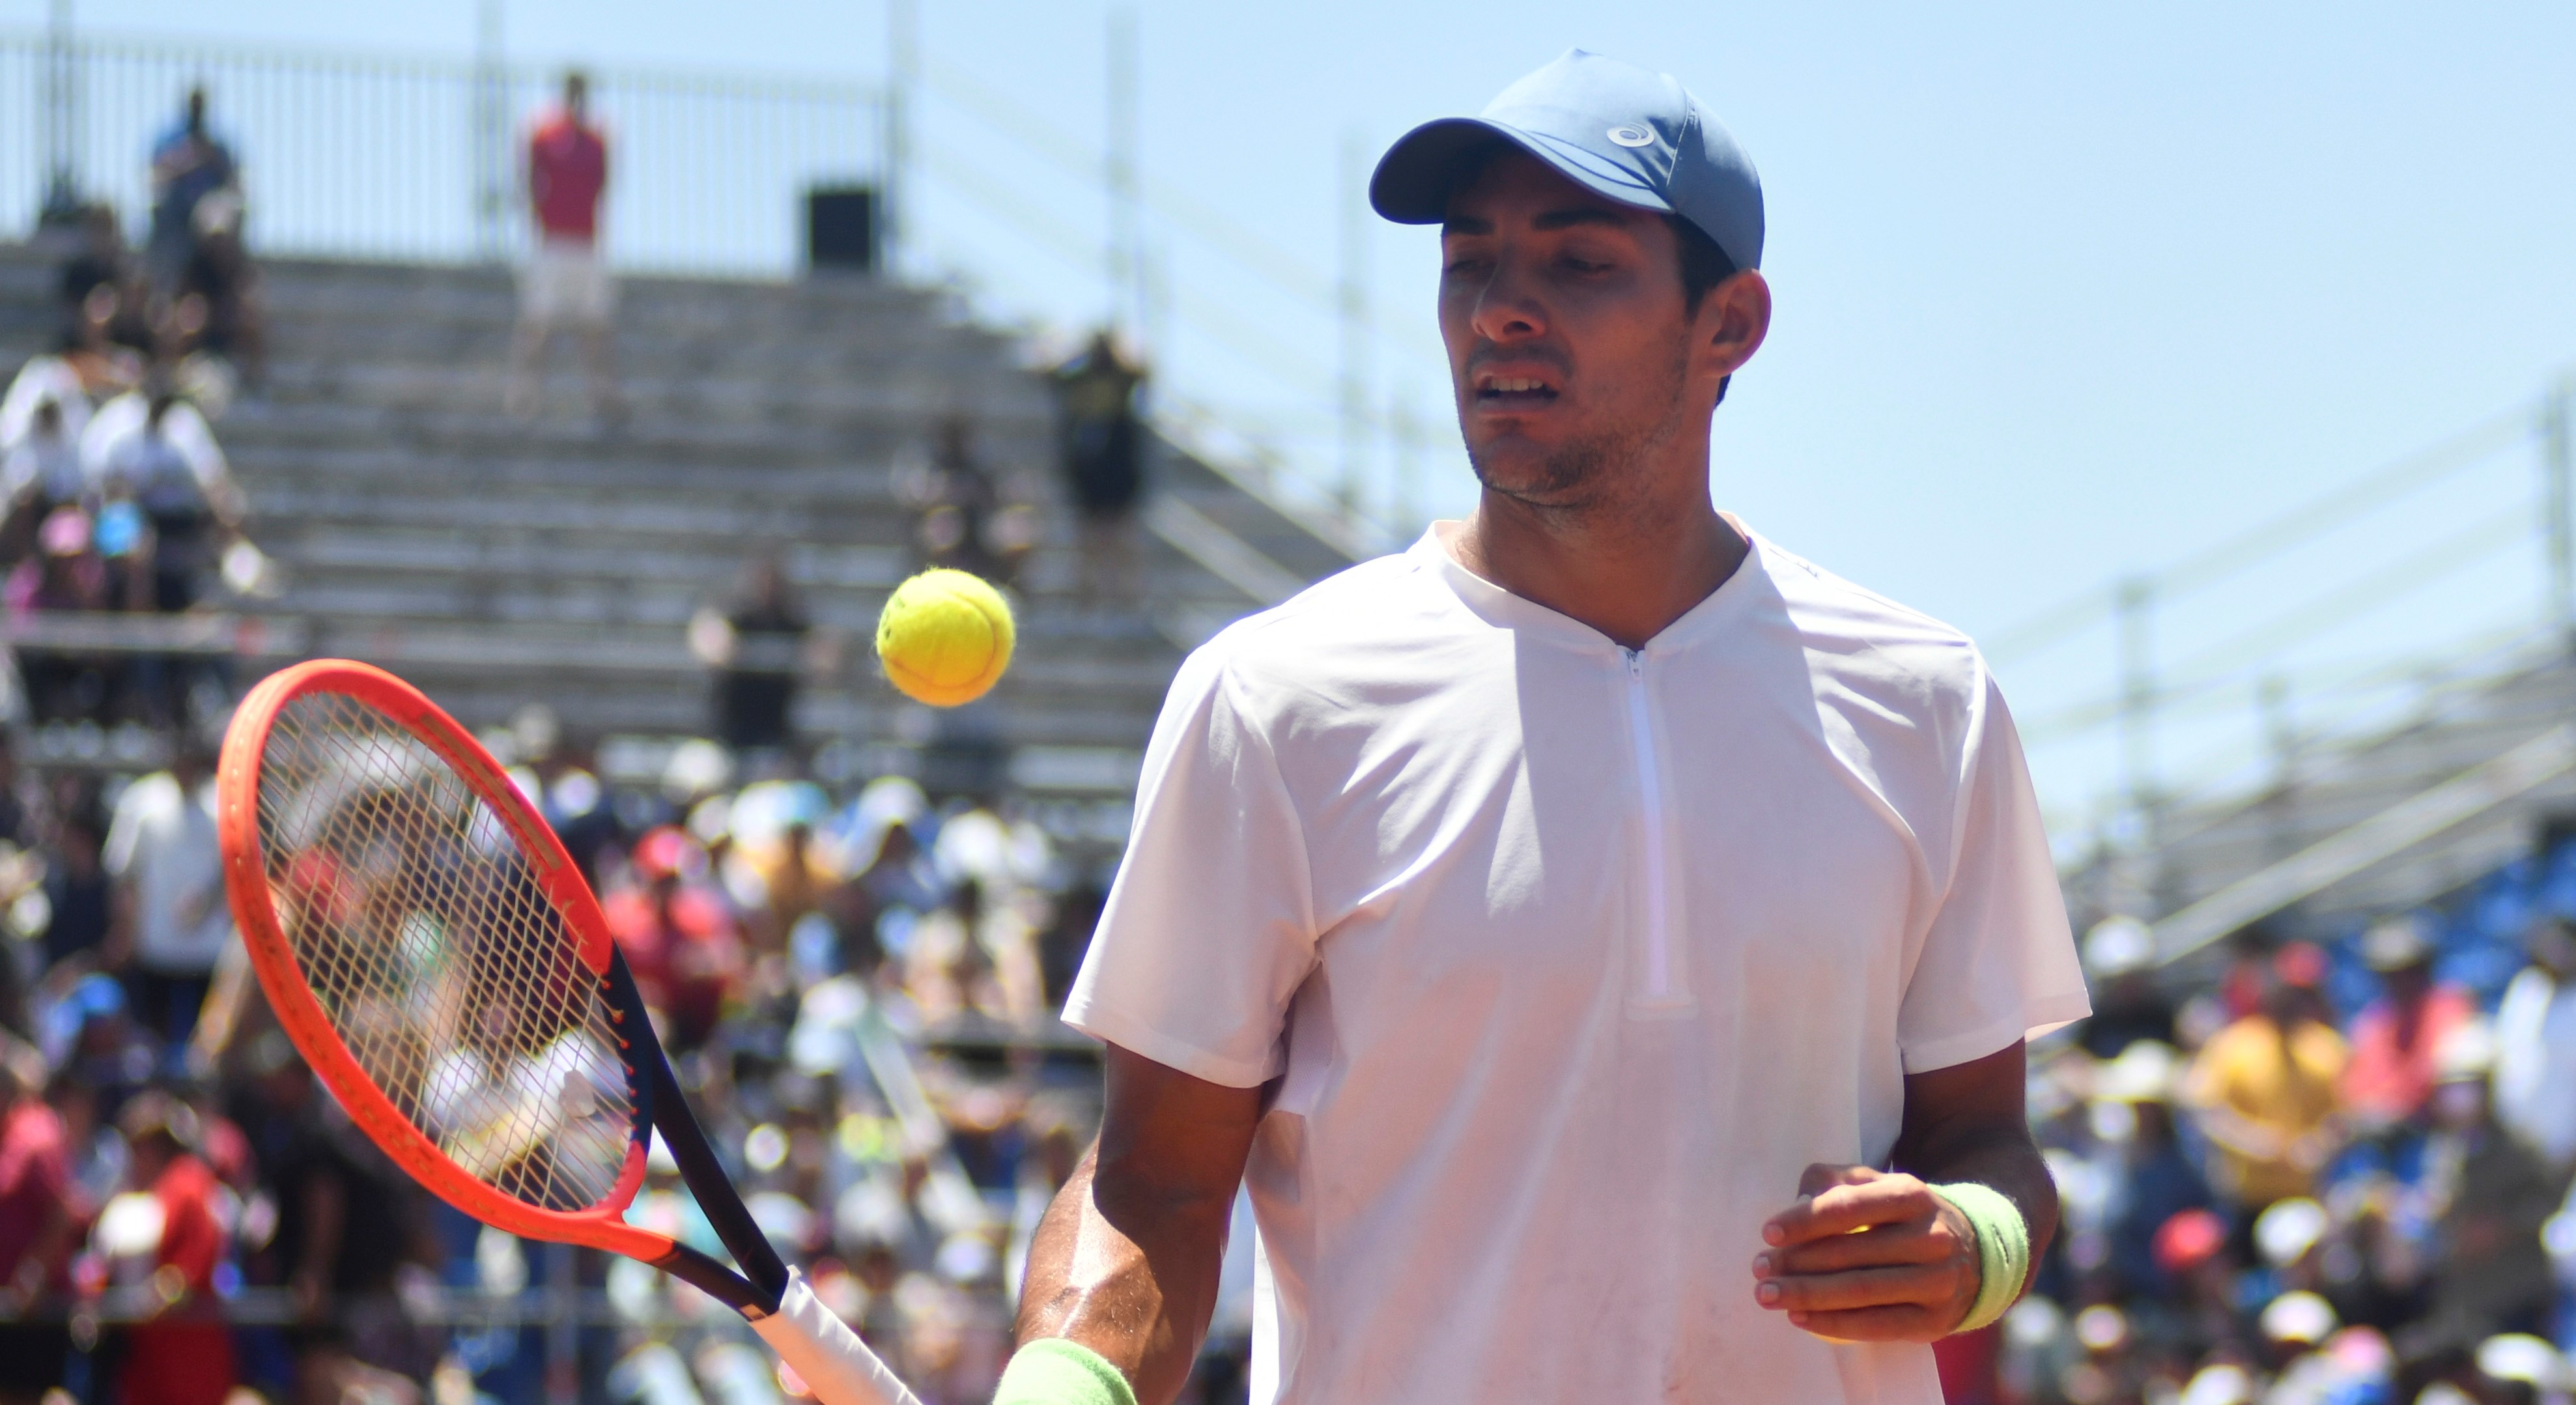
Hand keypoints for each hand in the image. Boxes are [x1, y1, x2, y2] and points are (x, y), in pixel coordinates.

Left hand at [1751, 1164, 1979, 1342]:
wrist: (1973, 1255)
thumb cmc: (1904, 1217)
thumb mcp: (1878, 1186)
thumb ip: (1836, 1182)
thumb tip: (1798, 1202)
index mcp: (1911, 1195)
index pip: (1850, 1206)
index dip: (1806, 1220)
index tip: (1768, 1234)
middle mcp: (1931, 1237)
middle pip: (1852, 1253)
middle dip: (1797, 1263)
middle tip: (1758, 1269)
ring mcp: (1937, 1282)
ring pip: (1862, 1291)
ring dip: (1807, 1295)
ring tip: (1769, 1295)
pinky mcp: (1935, 1320)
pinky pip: (1877, 1325)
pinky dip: (1833, 1324)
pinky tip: (1800, 1318)